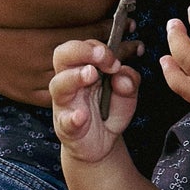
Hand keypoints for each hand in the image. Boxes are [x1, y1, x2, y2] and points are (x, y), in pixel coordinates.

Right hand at [51, 39, 136, 164]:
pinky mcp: (67, 127)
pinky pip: (65, 120)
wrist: (103, 143)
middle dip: (81, 51)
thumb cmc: (109, 111)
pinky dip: (73, 118)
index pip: (82, 46)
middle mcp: (70, 81)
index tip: (115, 61)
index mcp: (83, 68)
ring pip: (59, 85)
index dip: (98, 48)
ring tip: (91, 75)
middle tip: (101, 59)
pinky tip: (82, 116)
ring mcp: (65, 104)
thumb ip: (130, 80)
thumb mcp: (127, 93)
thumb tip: (122, 76)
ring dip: (75, 77)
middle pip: (62, 56)